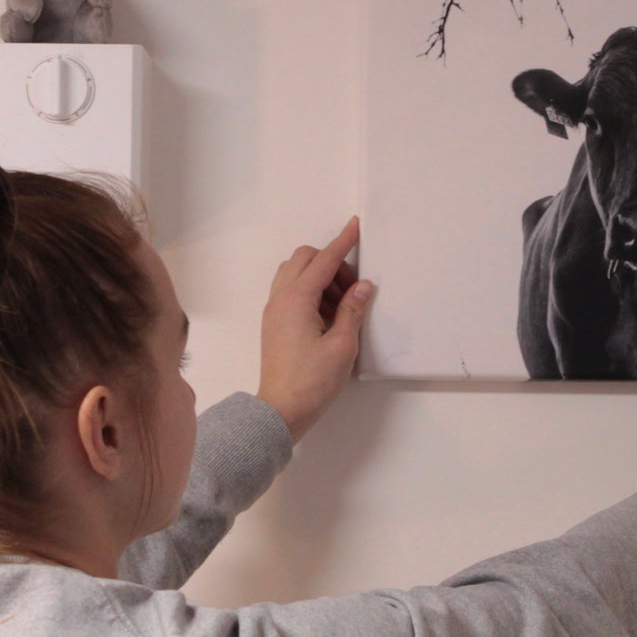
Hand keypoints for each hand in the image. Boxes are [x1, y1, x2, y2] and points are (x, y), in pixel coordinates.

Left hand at [257, 216, 374, 442]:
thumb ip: (352, 309)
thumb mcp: (342, 345)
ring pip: (294, 273)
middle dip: (330, 262)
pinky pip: (290, 291)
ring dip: (319, 276)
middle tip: (352, 288)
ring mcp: (274, 310)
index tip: (355, 225)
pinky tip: (327, 315)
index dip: (343, 242)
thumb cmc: (313, 380)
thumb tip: (363, 286)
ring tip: (341, 306)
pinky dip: (309, 291)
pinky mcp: (274, 323)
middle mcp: (280, 298)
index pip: (324, 260)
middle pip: (303, 258)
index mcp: (297, 299)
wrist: (280, 410)